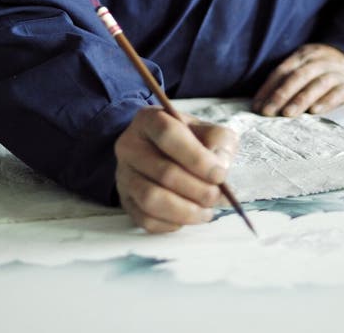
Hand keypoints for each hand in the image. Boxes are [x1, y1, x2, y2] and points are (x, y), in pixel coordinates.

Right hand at [115, 107, 238, 233]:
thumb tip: (220, 166)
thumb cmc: (187, 140)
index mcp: (149, 119)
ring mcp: (124, 174)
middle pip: (163, 172)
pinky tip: (188, 216)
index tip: (219, 174)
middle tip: (217, 196)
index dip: (196, 157)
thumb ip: (218, 141)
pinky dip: (172, 223)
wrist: (160, 152)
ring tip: (206, 211)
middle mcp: (129, 145)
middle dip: (197, 189)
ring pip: (151, 199)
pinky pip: (146, 219)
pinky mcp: (125, 200)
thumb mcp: (206, 129)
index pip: (168, 134)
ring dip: (185, 210)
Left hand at [251, 44, 343, 116]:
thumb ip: (288, 79)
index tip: (257, 106)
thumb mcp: (306, 66)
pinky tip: (315, 111)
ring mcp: (338, 71)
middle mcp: (320, 60)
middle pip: (298, 76)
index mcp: (304, 55)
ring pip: (317, 83)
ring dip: (301, 99)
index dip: (268, 88)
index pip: (283, 70)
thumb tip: (262, 103)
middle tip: (268, 112)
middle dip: (281, 95)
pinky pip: (339, 92)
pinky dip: (326, 101)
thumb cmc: (323, 70)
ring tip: (288, 114)